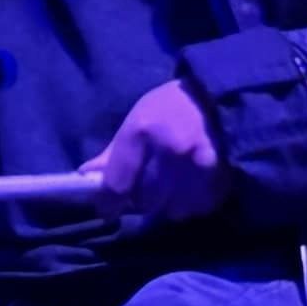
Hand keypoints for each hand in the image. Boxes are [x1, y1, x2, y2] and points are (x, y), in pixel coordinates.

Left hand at [81, 79, 231, 220]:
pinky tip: (191, 188)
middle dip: (141, 200)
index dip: (109, 202)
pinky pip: (199, 207)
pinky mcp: (221, 175)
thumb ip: (113, 153)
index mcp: (141, 131)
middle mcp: (169, 149)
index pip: (118, 183)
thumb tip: (86, 176)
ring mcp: (198, 163)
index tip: (107, 210)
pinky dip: (192, 204)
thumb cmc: (169, 106)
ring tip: (169, 189)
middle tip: (144, 190)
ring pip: (173, 209)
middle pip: (146, 200)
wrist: (217, 96)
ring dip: (168, 205)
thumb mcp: (136, 120)